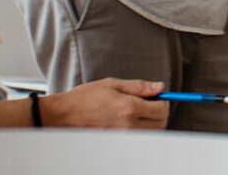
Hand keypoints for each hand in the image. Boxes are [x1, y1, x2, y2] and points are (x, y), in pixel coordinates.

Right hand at [42, 78, 167, 128]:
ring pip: (150, 133)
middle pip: (160, 124)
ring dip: (149, 122)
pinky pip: (137, 138)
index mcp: (128, 107)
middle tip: (148, 104)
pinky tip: (127, 121)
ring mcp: (123, 137)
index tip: (157, 98)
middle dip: (158, 113)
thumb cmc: (84, 98)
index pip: (161, 110)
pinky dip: (139, 130)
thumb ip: (139, 87)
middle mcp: (128, 125)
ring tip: (134, 112)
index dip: (163, 102)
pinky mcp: (117, 143)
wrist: (64, 116)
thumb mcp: (112, 84)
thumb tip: (160, 87)